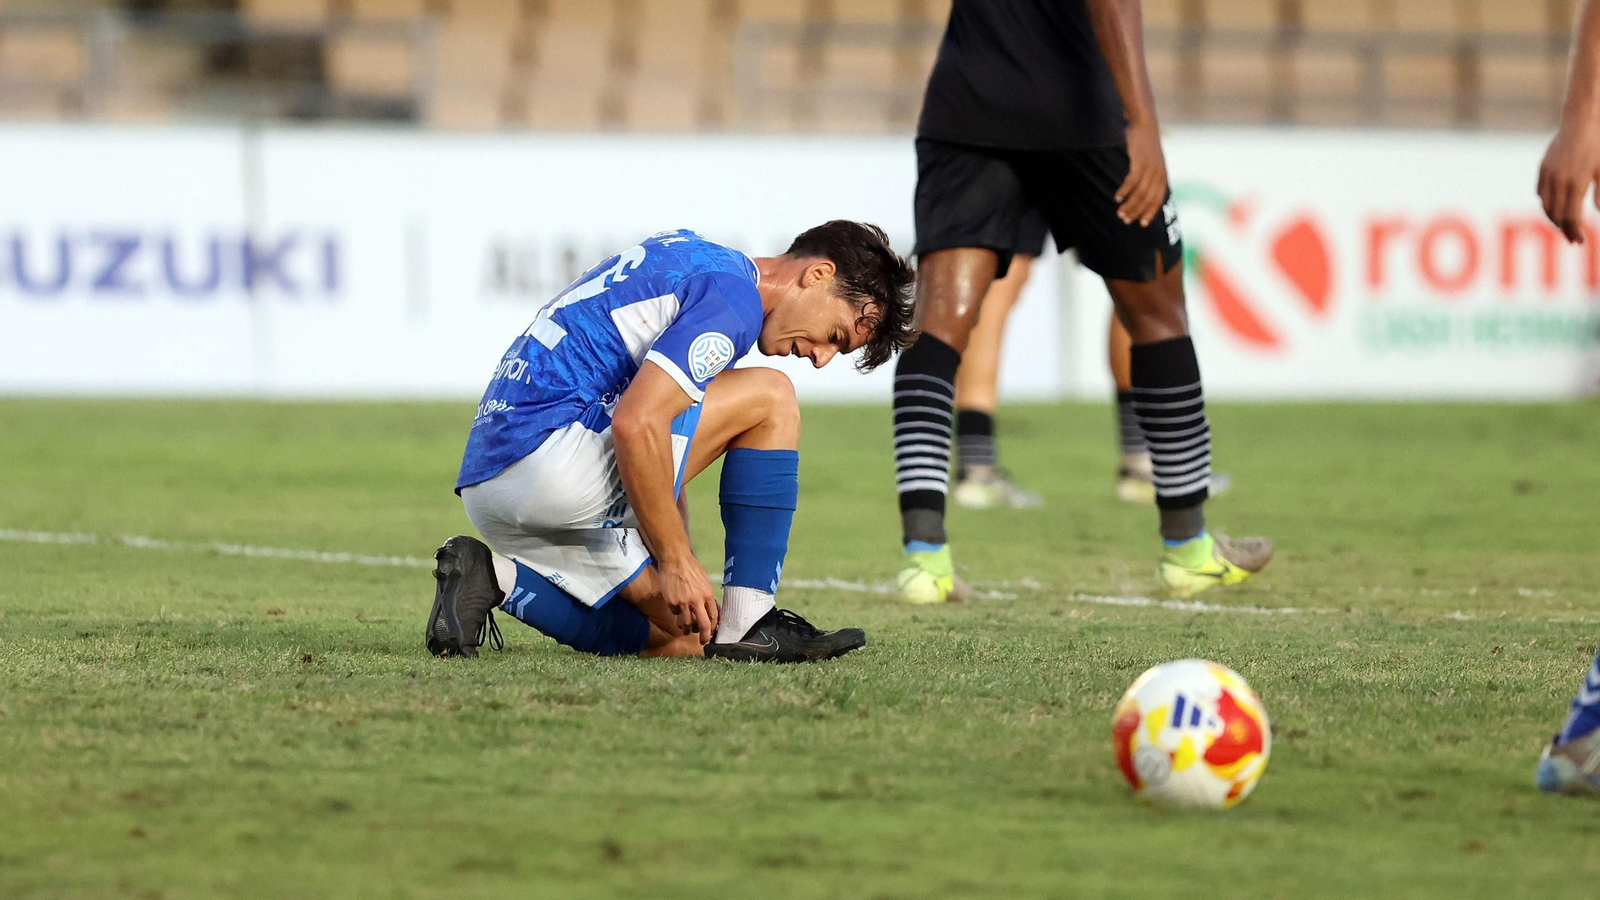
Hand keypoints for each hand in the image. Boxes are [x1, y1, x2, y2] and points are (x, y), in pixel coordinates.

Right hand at [657, 557, 717, 642]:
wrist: (675, 559)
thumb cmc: (691, 568)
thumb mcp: (704, 581)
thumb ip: (707, 597)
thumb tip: (712, 611)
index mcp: (708, 594)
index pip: (713, 617)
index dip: (713, 628)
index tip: (711, 633)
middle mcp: (697, 600)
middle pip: (703, 625)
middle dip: (704, 637)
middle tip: (703, 642)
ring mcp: (683, 602)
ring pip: (687, 624)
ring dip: (687, 629)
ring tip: (686, 630)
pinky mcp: (671, 602)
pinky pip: (675, 614)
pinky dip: (676, 614)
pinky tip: (676, 607)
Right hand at [1117, 118, 1168, 227]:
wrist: (1145, 124)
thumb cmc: (1146, 145)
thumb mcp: (1153, 162)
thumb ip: (1150, 177)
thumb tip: (1141, 194)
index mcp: (1163, 176)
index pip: (1158, 200)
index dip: (1150, 213)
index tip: (1141, 224)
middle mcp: (1159, 174)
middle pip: (1148, 199)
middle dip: (1136, 211)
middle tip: (1125, 219)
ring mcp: (1150, 168)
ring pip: (1140, 192)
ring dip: (1129, 204)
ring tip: (1119, 212)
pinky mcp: (1140, 162)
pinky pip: (1131, 181)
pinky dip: (1124, 191)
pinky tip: (1117, 197)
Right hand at [1538, 116, 1599, 242]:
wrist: (1582, 120)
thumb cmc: (1598, 144)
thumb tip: (1598, 213)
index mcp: (1576, 183)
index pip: (1571, 217)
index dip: (1575, 231)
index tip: (1580, 241)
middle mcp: (1559, 182)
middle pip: (1557, 215)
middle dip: (1564, 230)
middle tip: (1573, 239)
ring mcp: (1548, 175)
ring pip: (1546, 206)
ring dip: (1554, 219)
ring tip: (1564, 226)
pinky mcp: (1543, 169)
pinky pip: (1541, 193)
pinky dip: (1547, 204)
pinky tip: (1555, 207)